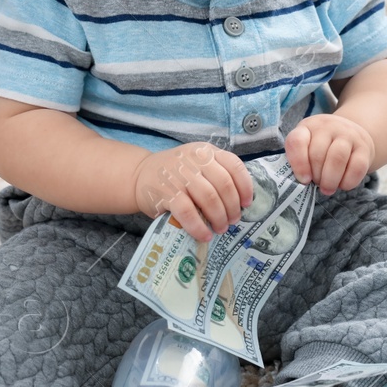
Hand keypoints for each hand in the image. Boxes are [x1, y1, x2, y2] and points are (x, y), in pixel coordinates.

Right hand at [132, 142, 253, 241]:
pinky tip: (205, 235)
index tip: (247, 203)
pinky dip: (199, 227)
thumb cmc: (175, 173)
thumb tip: (240, 202)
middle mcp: (194, 160)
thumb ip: (216, 174)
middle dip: (232, 207)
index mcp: (205, 152)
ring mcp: (179, 176)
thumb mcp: (196, 164)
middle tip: (233, 220)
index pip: (234, 166)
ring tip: (220, 228)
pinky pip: (189, 213)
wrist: (139, 175)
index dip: (245, 187)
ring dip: (219, 217)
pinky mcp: (166, 193)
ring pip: (209, 198)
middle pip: (224, 185)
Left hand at [285, 115, 375, 195]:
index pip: (297, 141)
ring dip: (331, 180)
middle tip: (318, 184)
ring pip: (337, 159)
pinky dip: (348, 182)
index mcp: (308, 127)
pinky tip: (343, 185)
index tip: (304, 180)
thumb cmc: (324, 146)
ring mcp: (348, 134)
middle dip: (316, 177)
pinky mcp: (364, 146)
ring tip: (328, 189)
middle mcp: (328, 126)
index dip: (298, 163)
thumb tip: (304, 182)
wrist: (353, 134)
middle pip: (317, 155)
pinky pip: (357, 167)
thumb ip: (301, 161)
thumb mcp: (308, 146)